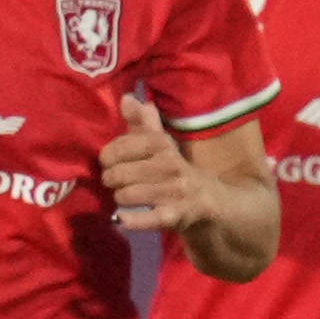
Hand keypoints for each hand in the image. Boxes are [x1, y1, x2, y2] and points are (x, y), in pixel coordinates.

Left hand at [102, 94, 206, 232]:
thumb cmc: (175, 170)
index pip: (124, 146)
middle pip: (122, 172)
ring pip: (129, 194)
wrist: (210, 201)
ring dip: (120, 197)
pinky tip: (121, 219)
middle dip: (111, 179)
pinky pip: (149, 218)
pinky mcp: (176, 216)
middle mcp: (170, 165)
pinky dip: (132, 220)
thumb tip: (126, 98)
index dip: (110, 155)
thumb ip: (142, 122)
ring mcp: (174, 192)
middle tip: (114, 181)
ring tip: (122, 196)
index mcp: (163, 145)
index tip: (108, 161)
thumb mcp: (161, 145)